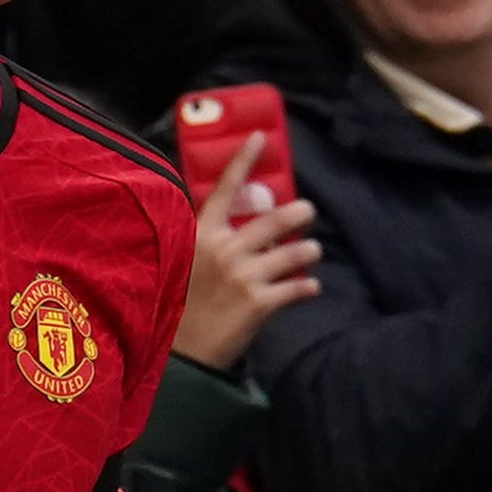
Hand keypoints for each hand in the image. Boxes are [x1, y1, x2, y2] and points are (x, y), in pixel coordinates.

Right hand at [172, 134, 316, 371]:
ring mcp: (244, 276)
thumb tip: (235, 225)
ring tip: (313, 252)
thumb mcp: (185, 265)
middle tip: (308, 211)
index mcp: (201, 236)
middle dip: (299, 213)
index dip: (244, 160)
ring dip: (310, 251)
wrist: (180, 354)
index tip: (260, 137)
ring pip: (295, 253)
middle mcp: (225, 250)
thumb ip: (210, 242)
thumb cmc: (178, 307)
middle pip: (275, 219)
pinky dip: (308, 288)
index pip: (225, 189)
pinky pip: (297, 289)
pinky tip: (310, 288)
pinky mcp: (260, 304)